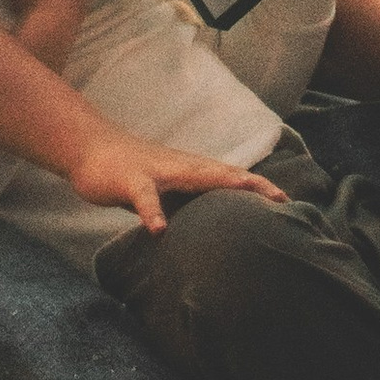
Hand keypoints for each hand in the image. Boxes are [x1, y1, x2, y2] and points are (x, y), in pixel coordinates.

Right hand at [62, 126, 291, 232]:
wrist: (92, 150)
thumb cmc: (132, 174)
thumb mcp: (164, 193)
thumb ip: (186, 207)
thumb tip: (209, 229)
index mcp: (190, 172)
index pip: (230, 178)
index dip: (258, 188)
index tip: (288, 201)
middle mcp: (180, 167)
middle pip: (222, 173)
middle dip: (251, 184)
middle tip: (281, 197)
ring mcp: (157, 171)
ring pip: (192, 175)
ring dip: (217, 182)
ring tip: (241, 190)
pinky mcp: (131, 180)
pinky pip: (144, 197)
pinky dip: (152, 212)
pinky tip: (159, 229)